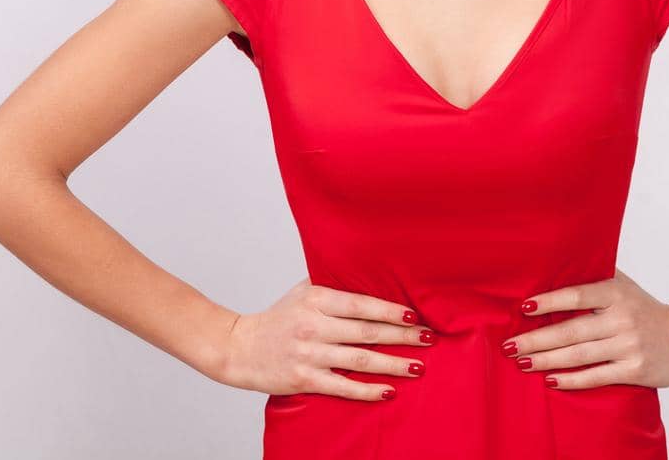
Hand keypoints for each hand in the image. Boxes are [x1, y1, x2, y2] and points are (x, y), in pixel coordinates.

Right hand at [217, 276, 434, 401]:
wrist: (239, 348)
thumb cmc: (277, 318)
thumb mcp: (301, 292)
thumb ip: (332, 285)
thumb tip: (372, 276)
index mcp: (314, 300)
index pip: (360, 304)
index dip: (389, 310)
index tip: (414, 315)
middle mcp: (312, 325)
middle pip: (366, 331)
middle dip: (401, 336)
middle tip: (429, 339)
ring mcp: (308, 354)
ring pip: (358, 360)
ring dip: (392, 364)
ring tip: (418, 366)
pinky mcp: (303, 379)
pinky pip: (341, 386)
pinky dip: (366, 390)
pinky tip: (388, 391)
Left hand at [500, 269, 668, 389]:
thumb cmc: (646, 310)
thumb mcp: (624, 286)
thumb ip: (595, 276)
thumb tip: (554, 262)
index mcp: (616, 293)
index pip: (576, 295)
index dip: (549, 301)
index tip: (523, 308)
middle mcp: (623, 318)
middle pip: (572, 330)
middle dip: (537, 339)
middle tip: (509, 344)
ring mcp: (629, 346)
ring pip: (580, 355)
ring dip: (547, 360)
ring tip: (522, 361)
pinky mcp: (635, 370)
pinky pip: (596, 376)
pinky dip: (571, 380)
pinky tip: (550, 380)